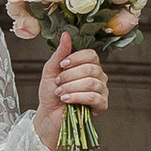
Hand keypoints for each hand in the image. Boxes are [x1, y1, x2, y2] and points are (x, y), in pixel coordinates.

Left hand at [35, 35, 107, 150]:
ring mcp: (102, 91)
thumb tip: (66, 34)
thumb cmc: (51, 93)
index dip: (76, 58)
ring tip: (59, 93)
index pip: (91, 54)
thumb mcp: (51, 70)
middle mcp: (99, 76)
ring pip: (91, 82)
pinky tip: (66, 100)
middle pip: (90, 68)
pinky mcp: (102, 105)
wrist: (49, 115)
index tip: (62, 65)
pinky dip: (76, 97)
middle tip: (57, 83)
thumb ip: (60, 53)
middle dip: (69, 76)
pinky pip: (93, 97)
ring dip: (70, 87)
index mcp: (89, 65)